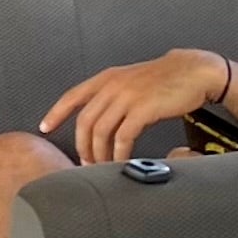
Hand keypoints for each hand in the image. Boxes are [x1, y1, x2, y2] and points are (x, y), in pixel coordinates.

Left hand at [38, 48, 226, 164]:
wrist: (193, 71)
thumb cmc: (164, 79)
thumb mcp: (131, 81)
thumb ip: (113, 96)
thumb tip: (100, 121)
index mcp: (106, 78)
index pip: (72, 96)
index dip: (56, 112)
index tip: (44, 127)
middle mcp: (112, 85)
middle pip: (85, 121)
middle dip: (82, 145)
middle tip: (85, 162)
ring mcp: (127, 96)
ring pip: (101, 131)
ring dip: (99, 153)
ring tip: (102, 166)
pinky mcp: (143, 109)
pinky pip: (123, 137)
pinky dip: (118, 153)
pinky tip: (120, 161)